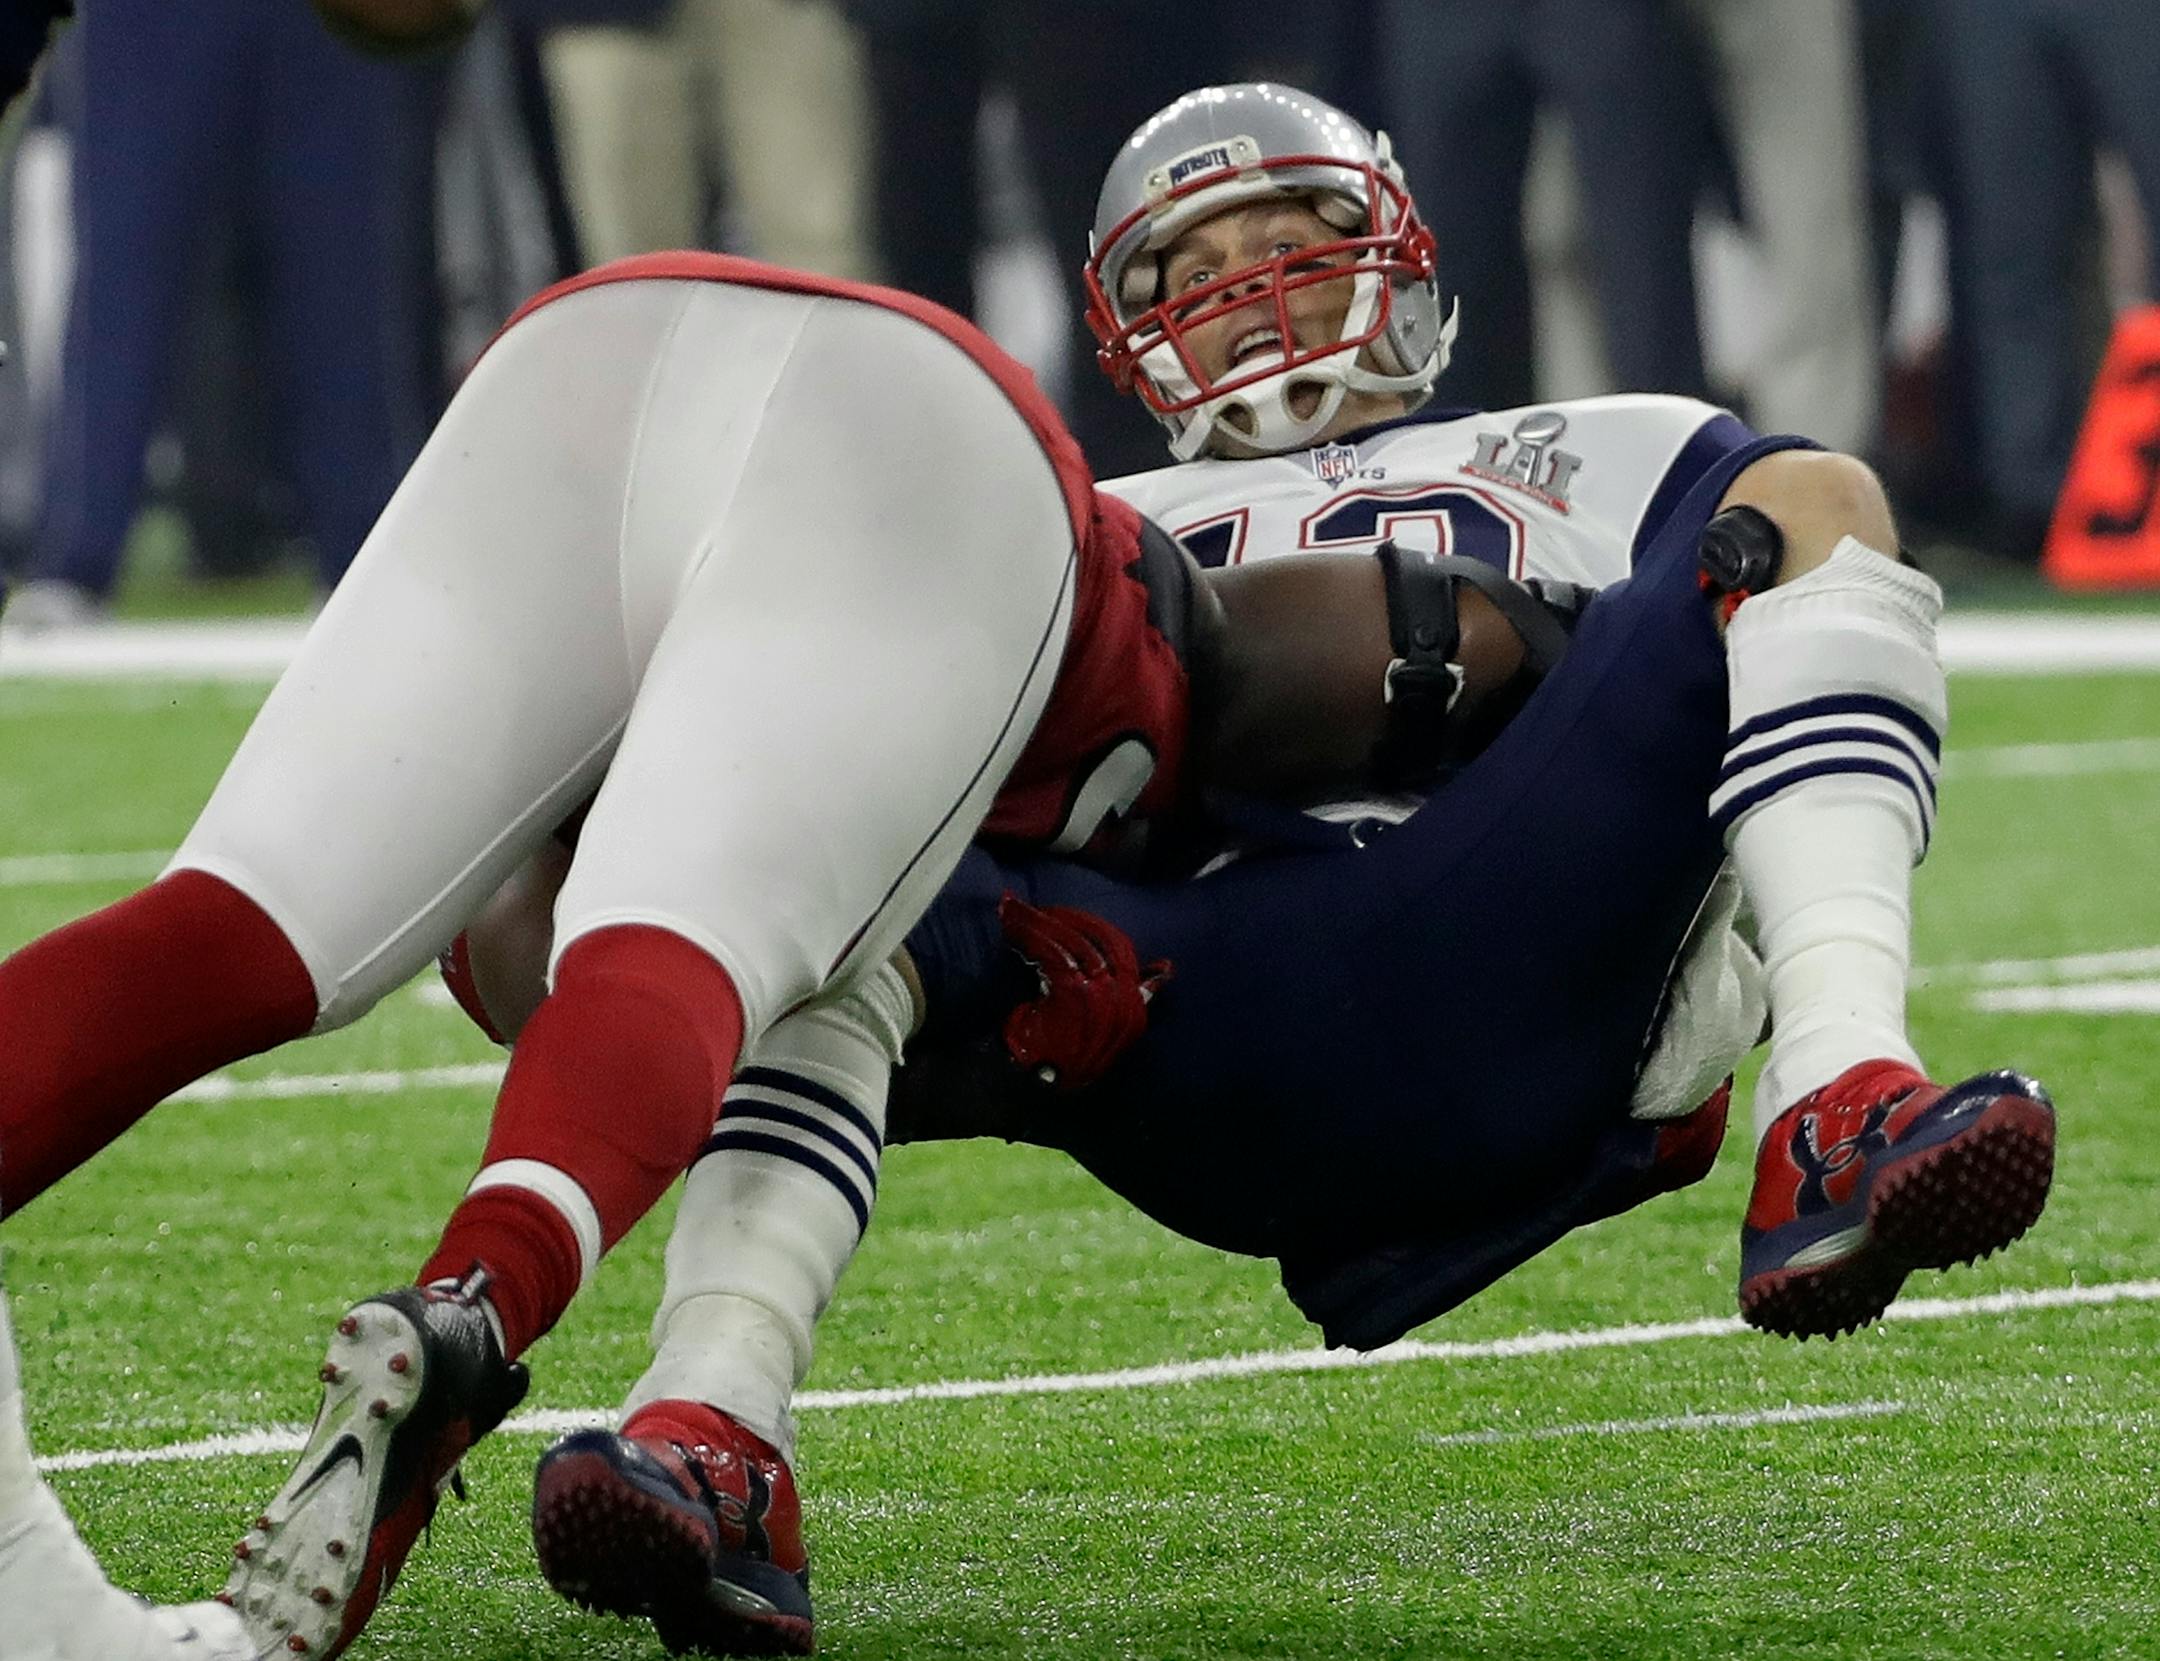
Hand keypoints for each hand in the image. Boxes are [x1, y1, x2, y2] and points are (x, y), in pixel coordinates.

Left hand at [997, 896, 1169, 1090]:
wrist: (1036, 1089)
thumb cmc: (1060, 1059)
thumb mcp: (1099, 1029)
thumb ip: (1126, 997)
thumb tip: (1162, 969)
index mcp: (1134, 1008)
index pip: (1122, 950)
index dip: (1094, 929)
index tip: (1066, 916)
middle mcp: (1124, 999)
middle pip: (1102, 941)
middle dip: (1069, 919)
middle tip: (1037, 908)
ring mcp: (1102, 997)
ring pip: (1074, 944)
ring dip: (1041, 923)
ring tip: (1014, 911)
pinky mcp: (1075, 994)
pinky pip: (1053, 953)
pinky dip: (1030, 936)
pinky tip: (1012, 927)